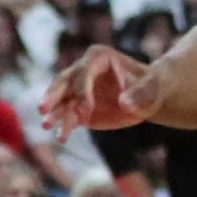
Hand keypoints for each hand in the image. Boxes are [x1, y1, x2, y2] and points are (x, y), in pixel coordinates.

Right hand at [39, 45, 160, 138]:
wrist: (149, 97)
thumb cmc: (153, 86)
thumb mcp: (153, 88)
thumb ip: (141, 93)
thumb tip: (124, 103)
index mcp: (99, 58)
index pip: (84, 71)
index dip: (83, 89)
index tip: (87, 109)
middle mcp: (84, 72)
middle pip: (63, 82)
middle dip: (53, 95)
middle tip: (43, 109)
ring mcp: (79, 91)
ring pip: (61, 101)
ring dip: (54, 114)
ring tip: (47, 126)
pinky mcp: (79, 109)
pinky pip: (68, 117)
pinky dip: (64, 127)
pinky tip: (62, 138)